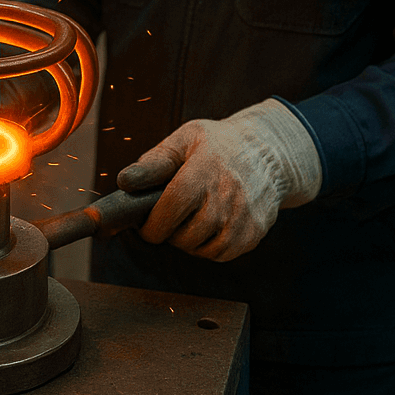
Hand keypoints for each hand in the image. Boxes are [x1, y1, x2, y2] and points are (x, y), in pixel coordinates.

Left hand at [117, 99, 321, 262]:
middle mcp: (226, 200)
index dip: (151, 224)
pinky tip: (206, 228)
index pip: (171, 209)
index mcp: (203, 173)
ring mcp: (242, 220)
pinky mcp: (254, 234)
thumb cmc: (219, 145)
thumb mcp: (185, 139)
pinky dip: (207, 248)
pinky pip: (221, 255)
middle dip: (167, 232)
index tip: (143, 224)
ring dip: (186, 242)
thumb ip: (154, 162)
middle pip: (184, 236)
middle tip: (166, 218)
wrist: (269, 152)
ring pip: (201, 250)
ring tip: (186, 221)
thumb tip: (124, 182)